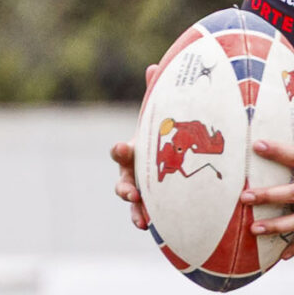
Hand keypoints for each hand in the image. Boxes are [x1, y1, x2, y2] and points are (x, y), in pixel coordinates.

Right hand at [109, 63, 159, 230]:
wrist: (172, 157)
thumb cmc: (163, 135)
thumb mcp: (162, 116)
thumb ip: (156, 93)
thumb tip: (154, 66)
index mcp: (133, 151)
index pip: (121, 152)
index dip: (121, 151)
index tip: (124, 149)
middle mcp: (131, 173)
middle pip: (122, 181)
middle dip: (124, 188)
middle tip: (131, 193)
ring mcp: (139, 190)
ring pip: (131, 202)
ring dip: (134, 210)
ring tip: (141, 219)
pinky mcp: (150, 205)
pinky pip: (144, 215)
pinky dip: (144, 220)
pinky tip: (150, 228)